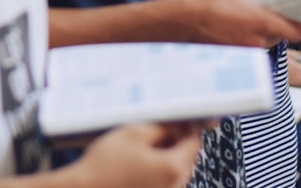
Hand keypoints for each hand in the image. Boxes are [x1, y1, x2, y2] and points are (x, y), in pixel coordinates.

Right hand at [72, 123, 203, 187]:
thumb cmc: (106, 163)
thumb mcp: (133, 134)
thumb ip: (161, 128)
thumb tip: (177, 125)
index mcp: (172, 167)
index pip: (194, 143)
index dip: (190, 127)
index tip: (183, 119)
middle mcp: (174, 186)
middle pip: (187, 159)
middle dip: (179, 143)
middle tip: (163, 129)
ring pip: (176, 172)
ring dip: (168, 158)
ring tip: (147, 146)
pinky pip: (165, 183)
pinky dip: (158, 172)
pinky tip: (140, 163)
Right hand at [173, 0, 300, 47]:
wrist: (182, 19)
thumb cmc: (206, 1)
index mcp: (259, 21)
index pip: (290, 31)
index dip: (299, 28)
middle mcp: (254, 38)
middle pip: (278, 38)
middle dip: (283, 29)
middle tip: (283, 18)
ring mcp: (243, 47)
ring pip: (264, 43)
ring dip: (267, 35)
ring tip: (263, 23)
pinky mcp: (232, 51)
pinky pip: (250, 46)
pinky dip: (252, 39)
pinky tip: (244, 29)